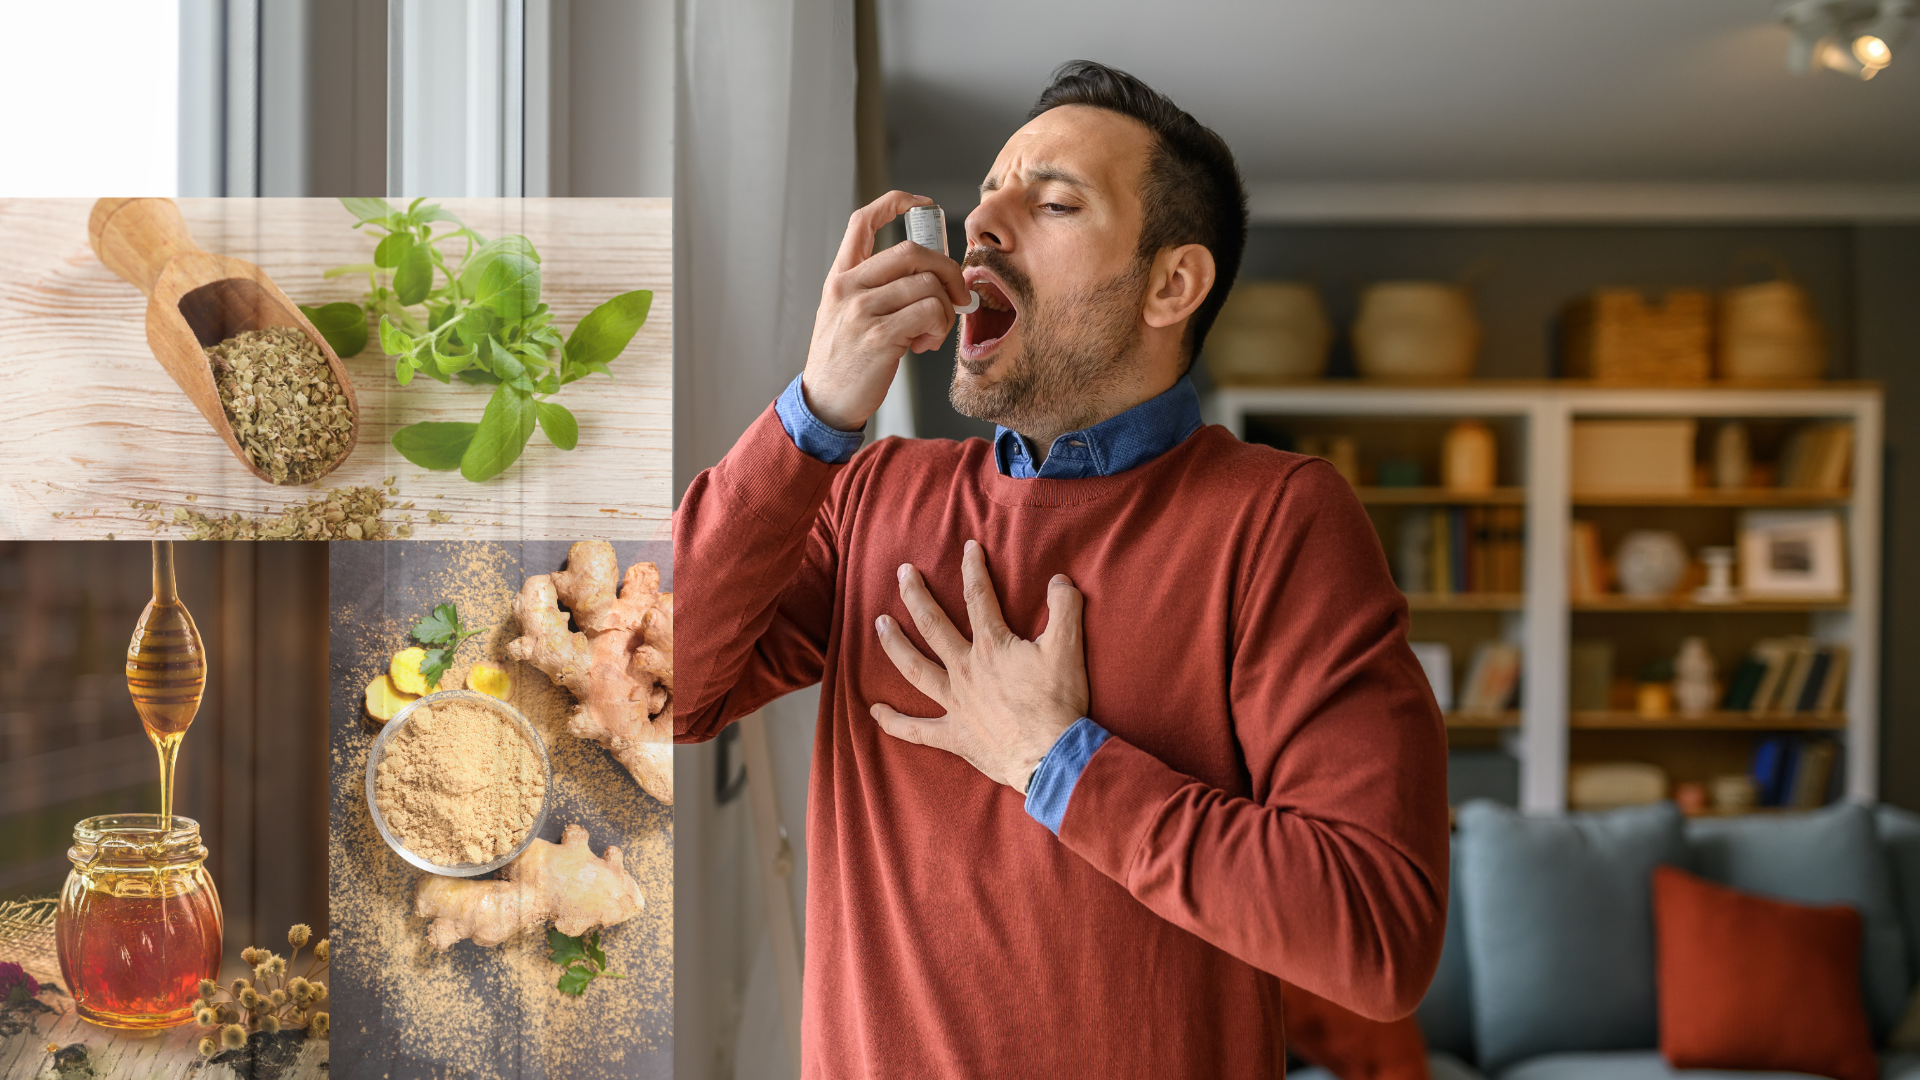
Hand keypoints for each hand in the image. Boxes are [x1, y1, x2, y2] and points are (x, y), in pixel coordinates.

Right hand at [803, 190, 971, 431]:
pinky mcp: (880, 336)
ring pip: (928, 285)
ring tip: (931, 332)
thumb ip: (876, 289)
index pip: (862, 221)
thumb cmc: (842, 360)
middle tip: (956, 296)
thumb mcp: (843, 313)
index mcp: (840, 277)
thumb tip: (931, 277)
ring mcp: (862, 311)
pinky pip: (931, 313)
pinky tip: (925, 344)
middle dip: (947, 270)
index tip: (922, 203)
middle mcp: (848, 287)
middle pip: (913, 251)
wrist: (824, 402)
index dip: (895, 203)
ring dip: (945, 310)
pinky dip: (940, 328)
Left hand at [871, 540, 1087, 792]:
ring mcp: (955, 704)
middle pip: (933, 626)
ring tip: (879, 624)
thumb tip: (1059, 580)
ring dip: (894, 645)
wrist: (1052, 756)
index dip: (973, 569)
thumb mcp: (1069, 648)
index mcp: (992, 647)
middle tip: (902, 573)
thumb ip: (1065, 608)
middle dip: (916, 596)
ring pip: (915, 668)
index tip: (968, 548)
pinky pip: (916, 730)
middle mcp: (966, 670)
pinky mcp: (954, 736)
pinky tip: (874, 710)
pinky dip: (893, 721)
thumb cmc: (1060, 703)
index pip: (978, 597)